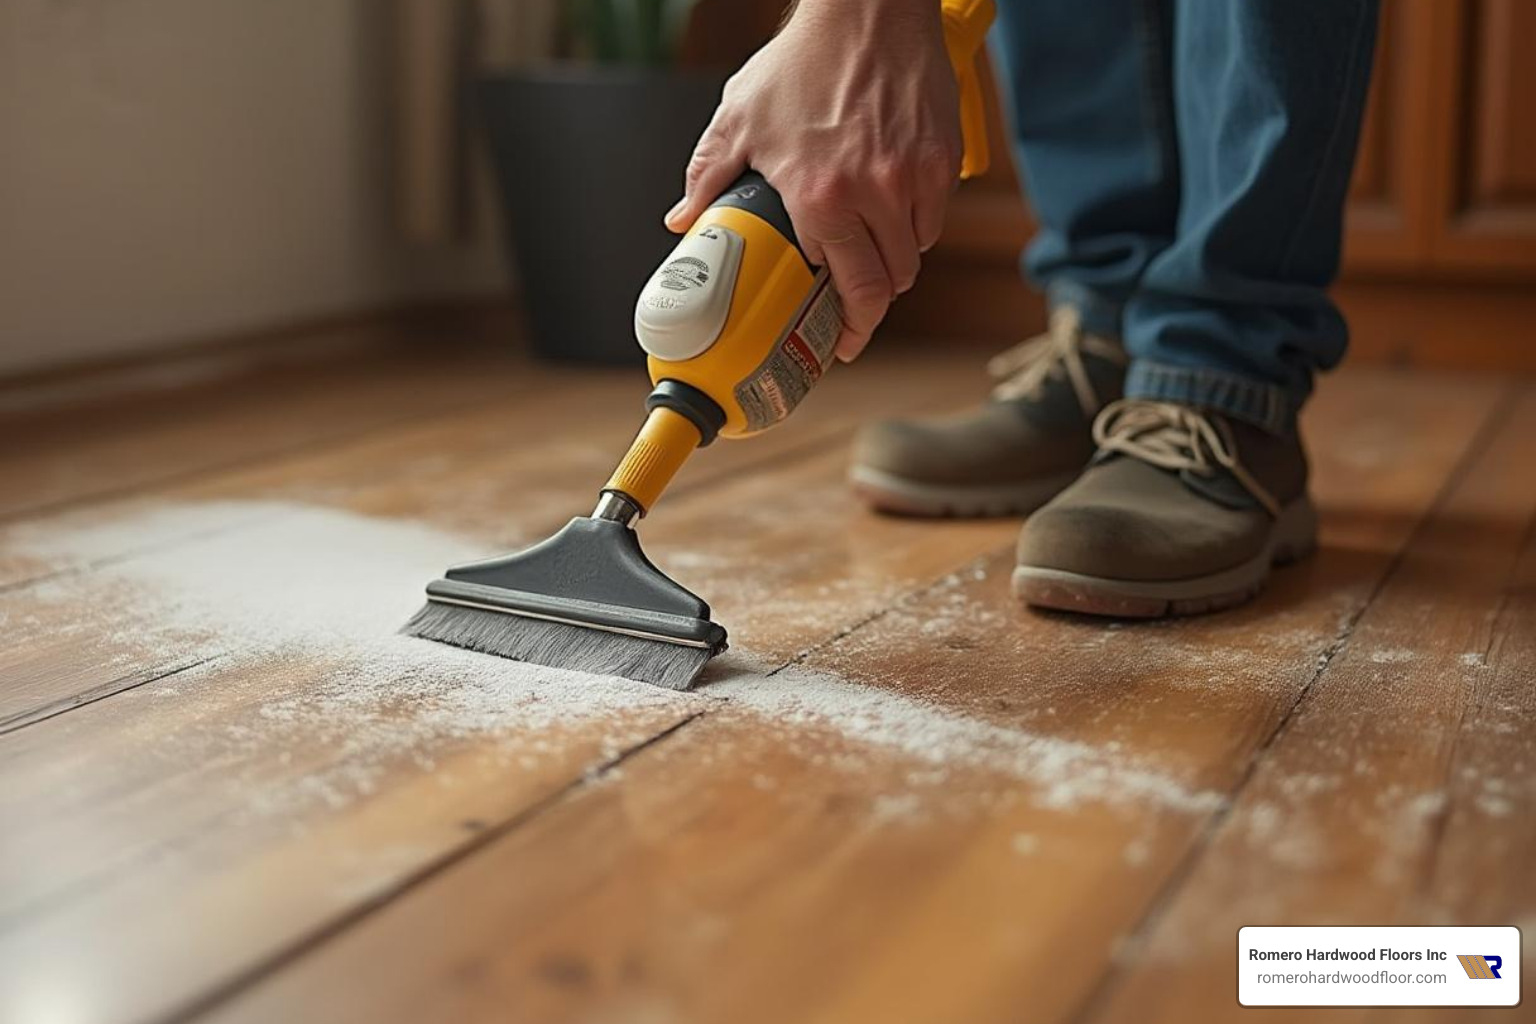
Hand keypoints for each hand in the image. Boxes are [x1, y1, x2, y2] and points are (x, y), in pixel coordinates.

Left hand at [664, 0, 962, 360]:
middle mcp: (873, 195)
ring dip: (893, 265)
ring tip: (869, 257)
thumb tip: (682, 220)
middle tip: (855, 313)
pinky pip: (934, 218)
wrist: (868, 11)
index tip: (840, 341)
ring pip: (915, 254)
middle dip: (872, 307)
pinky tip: (892, 215)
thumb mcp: (741, 117)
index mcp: (820, 197)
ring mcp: (913, 178)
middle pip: (890, 283)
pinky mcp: (942, 159)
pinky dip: (916, 227)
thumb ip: (709, 175)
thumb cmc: (805, 60)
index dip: (849, 326)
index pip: (851, 287)